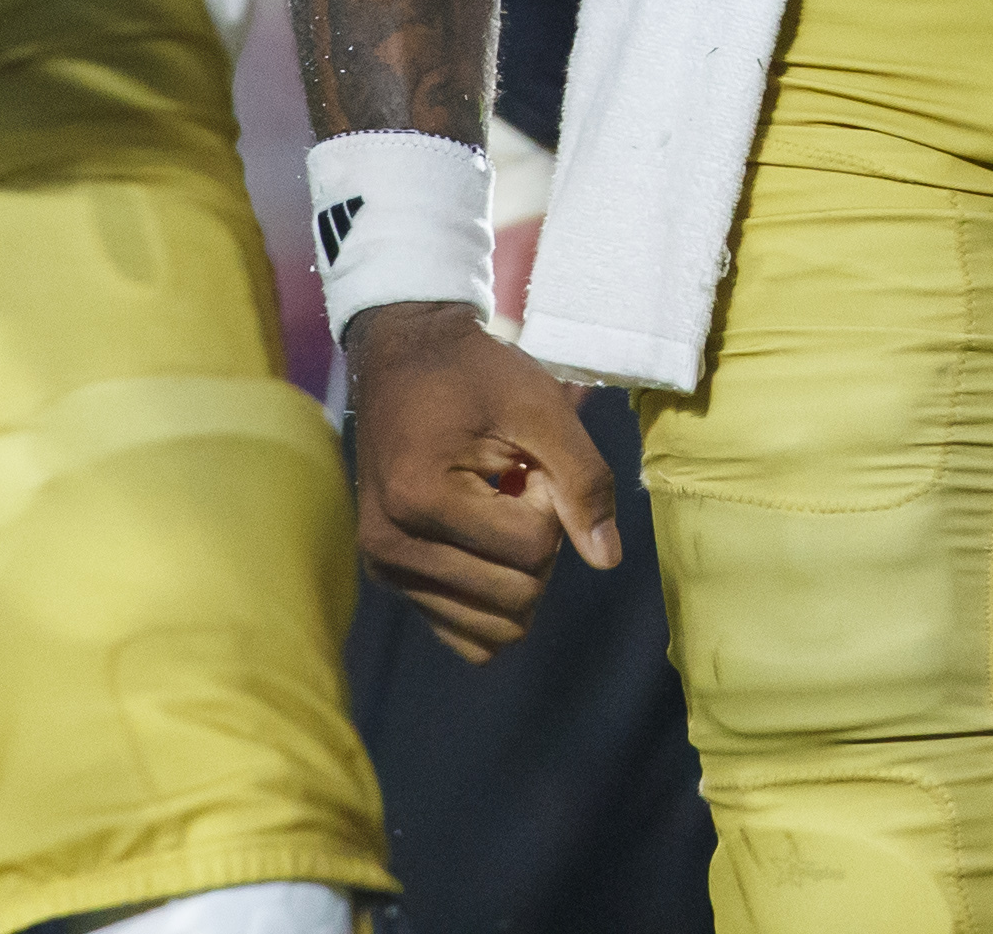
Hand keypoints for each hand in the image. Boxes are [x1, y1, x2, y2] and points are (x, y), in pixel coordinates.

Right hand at [345, 299, 621, 659]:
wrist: (402, 357)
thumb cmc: (475, 373)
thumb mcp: (541, 407)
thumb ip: (583, 480)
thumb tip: (607, 560)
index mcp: (421, 498)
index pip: (531, 548)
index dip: (551, 502)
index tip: (528, 459)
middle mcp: (392, 547)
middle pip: (516, 596)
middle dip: (536, 542)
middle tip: (514, 484)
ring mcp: (385, 570)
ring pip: (494, 631)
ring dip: (515, 574)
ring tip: (495, 511)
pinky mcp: (388, 580)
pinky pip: (463, 636)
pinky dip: (491, 602)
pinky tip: (483, 543)